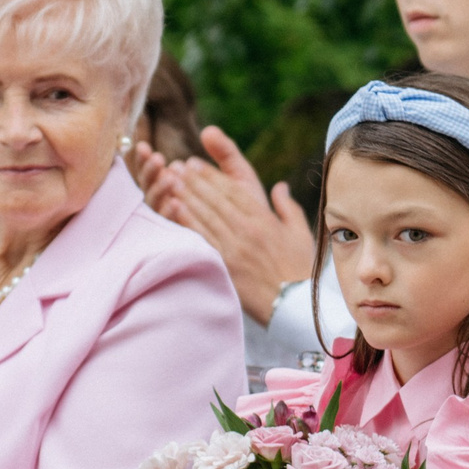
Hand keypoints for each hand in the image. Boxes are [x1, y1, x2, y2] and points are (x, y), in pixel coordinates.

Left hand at [154, 128, 316, 319]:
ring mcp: (234, 247)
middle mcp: (248, 229)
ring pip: (205, 214)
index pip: (233, 190)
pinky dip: (186, 221)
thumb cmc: (300, 270)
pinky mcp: (224, 264)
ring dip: (184, 195)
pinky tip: (172, 207)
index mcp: (265, 219)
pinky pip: (202, 237)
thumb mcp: (301, 234)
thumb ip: (288, 208)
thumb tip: (280, 186)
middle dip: (192, 180)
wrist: (294, 305)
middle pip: (215, 199)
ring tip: (167, 180)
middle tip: (174, 166)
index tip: (194, 163)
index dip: (211, 175)